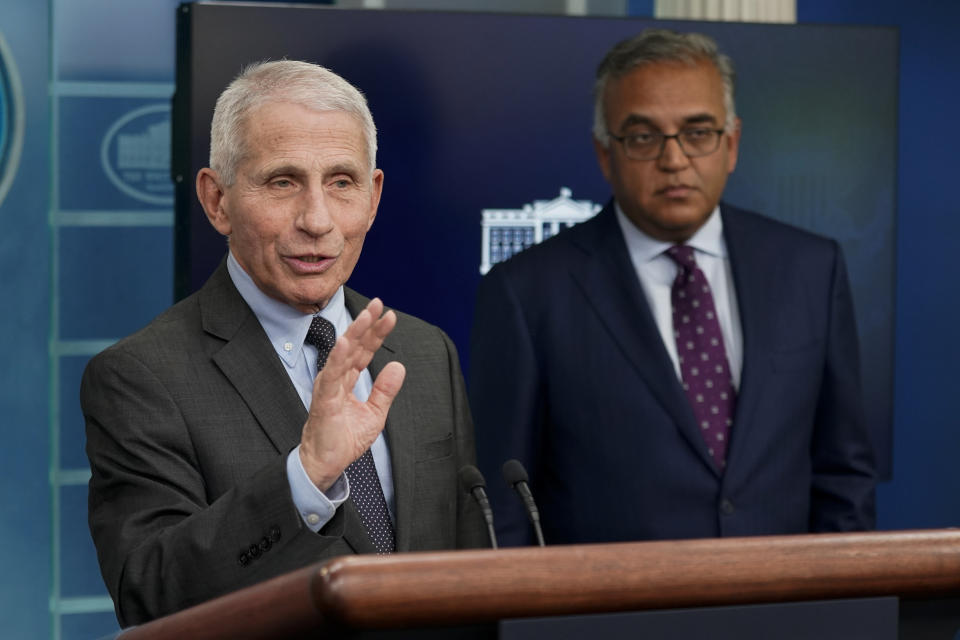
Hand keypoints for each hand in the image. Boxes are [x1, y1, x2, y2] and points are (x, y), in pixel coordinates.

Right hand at [299, 298, 405, 490]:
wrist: (327, 463)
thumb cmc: (344, 439)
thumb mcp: (375, 414)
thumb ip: (385, 390)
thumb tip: (398, 366)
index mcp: (348, 380)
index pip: (364, 351)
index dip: (376, 333)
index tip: (389, 315)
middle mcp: (337, 378)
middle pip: (354, 346)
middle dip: (366, 324)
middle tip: (378, 303)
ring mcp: (329, 386)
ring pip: (342, 354)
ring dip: (354, 334)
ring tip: (366, 316)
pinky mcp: (324, 399)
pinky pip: (331, 375)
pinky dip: (338, 357)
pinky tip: (346, 342)